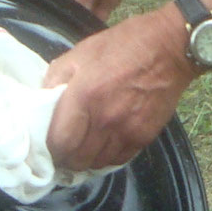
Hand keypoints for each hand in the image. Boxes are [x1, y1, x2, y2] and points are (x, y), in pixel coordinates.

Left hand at [43, 6, 195, 172]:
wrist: (169, 48)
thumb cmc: (122, 46)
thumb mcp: (81, 53)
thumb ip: (56, 79)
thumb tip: (42, 103)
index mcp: (85, 95)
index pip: (59, 142)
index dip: (50, 147)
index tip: (49, 142)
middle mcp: (105, 119)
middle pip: (77, 160)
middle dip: (66, 157)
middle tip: (65, 147)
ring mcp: (127, 130)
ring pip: (97, 164)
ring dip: (87, 159)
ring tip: (84, 146)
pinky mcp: (144, 137)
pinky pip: (119, 160)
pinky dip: (108, 156)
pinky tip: (104, 143)